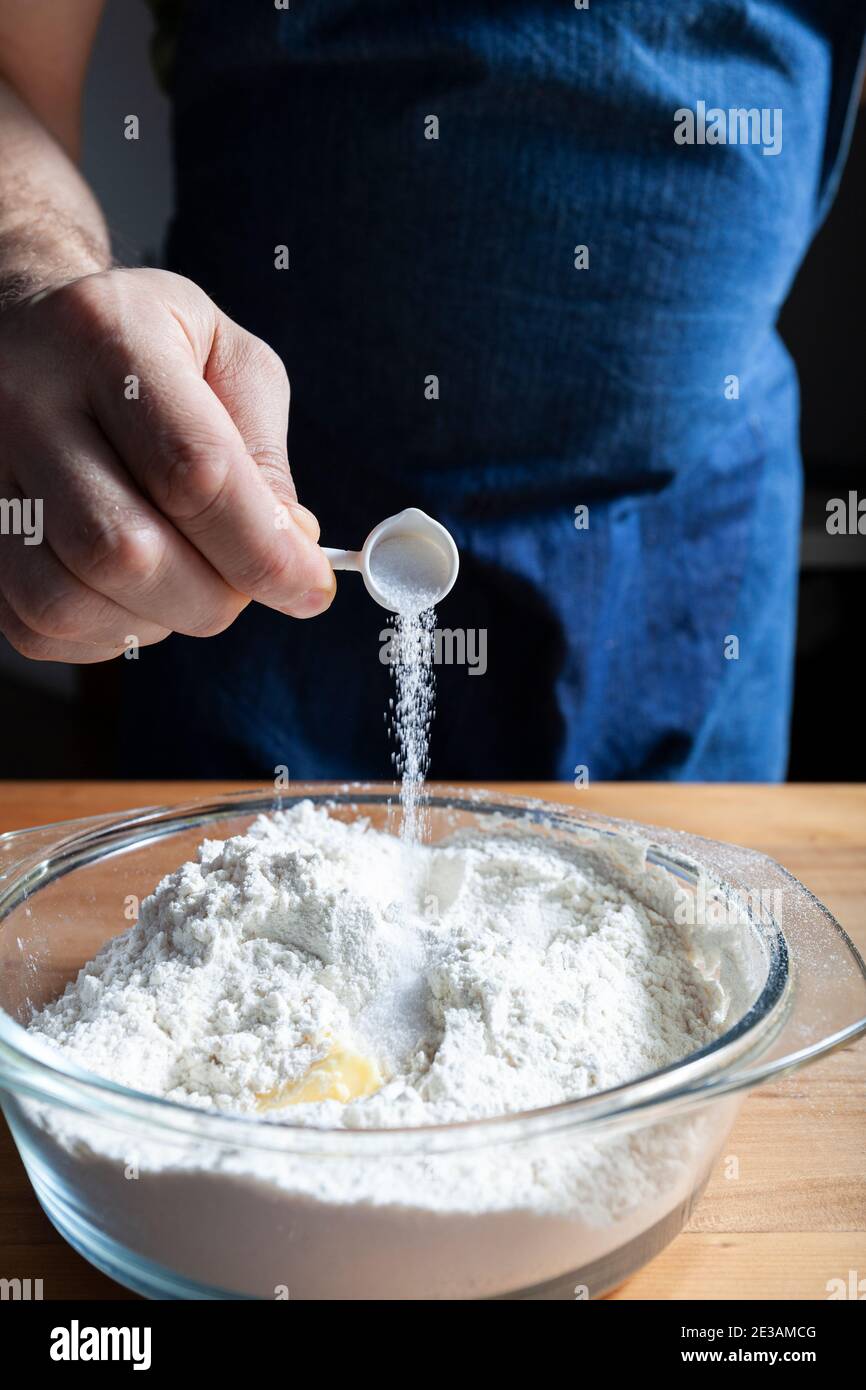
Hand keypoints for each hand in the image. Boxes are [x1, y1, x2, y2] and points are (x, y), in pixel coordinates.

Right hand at [0, 267, 334, 661]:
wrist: (21, 328)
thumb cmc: (143, 346)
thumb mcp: (224, 355)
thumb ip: (262, 450)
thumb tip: (290, 545)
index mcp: (107, 339)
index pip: (194, 473)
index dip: (265, 552)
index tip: (311, 587)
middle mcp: (28, 403)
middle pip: (127, 551)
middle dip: (214, 595)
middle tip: (246, 581)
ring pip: (71, 600)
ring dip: (159, 619)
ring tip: (189, 580)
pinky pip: (37, 625)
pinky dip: (108, 632)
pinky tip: (136, 591)